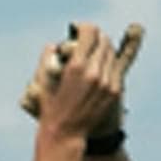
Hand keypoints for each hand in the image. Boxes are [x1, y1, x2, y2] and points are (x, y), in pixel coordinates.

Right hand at [20, 22, 143, 134]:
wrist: (66, 133)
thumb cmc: (50, 106)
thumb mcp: (43, 79)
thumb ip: (48, 56)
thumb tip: (53, 44)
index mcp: (76, 66)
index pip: (90, 32)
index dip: (83, 27)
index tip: (78, 29)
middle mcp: (95, 72)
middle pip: (103, 40)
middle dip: (94, 36)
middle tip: (86, 38)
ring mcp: (108, 82)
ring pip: (112, 52)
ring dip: (102, 48)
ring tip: (93, 50)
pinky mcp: (114, 91)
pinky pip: (116, 67)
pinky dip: (109, 62)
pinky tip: (100, 64)